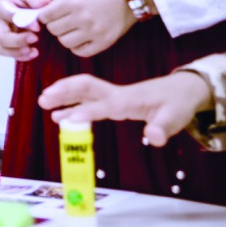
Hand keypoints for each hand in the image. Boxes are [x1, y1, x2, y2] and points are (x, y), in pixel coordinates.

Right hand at [0, 0, 48, 60]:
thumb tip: (45, 3)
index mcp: (1, 5)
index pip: (8, 15)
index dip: (23, 22)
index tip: (38, 27)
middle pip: (2, 37)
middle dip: (18, 41)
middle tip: (35, 39)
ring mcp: (3, 31)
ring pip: (1, 47)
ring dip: (17, 52)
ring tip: (33, 51)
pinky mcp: (9, 39)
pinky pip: (8, 51)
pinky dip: (19, 55)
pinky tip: (33, 53)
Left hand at [38, 0, 134, 57]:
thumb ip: (60, 2)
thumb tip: (42, 13)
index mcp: (73, 1)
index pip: (45, 16)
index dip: (44, 16)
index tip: (48, 16)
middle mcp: (82, 17)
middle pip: (53, 30)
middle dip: (54, 26)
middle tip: (62, 22)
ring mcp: (93, 31)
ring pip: (64, 42)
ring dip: (65, 37)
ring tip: (72, 30)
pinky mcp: (104, 42)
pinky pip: (80, 52)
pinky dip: (77, 47)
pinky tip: (80, 39)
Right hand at [39, 72, 212, 146]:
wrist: (181, 89)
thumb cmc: (177, 103)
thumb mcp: (176, 117)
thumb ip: (163, 128)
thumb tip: (153, 139)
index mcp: (128, 99)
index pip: (103, 104)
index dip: (86, 111)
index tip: (67, 119)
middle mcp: (116, 95)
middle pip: (86, 87)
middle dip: (65, 91)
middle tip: (44, 99)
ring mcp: (112, 96)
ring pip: (83, 91)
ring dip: (63, 95)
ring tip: (43, 103)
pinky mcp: (112, 101)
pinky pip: (88, 100)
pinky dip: (72, 105)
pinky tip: (59, 115)